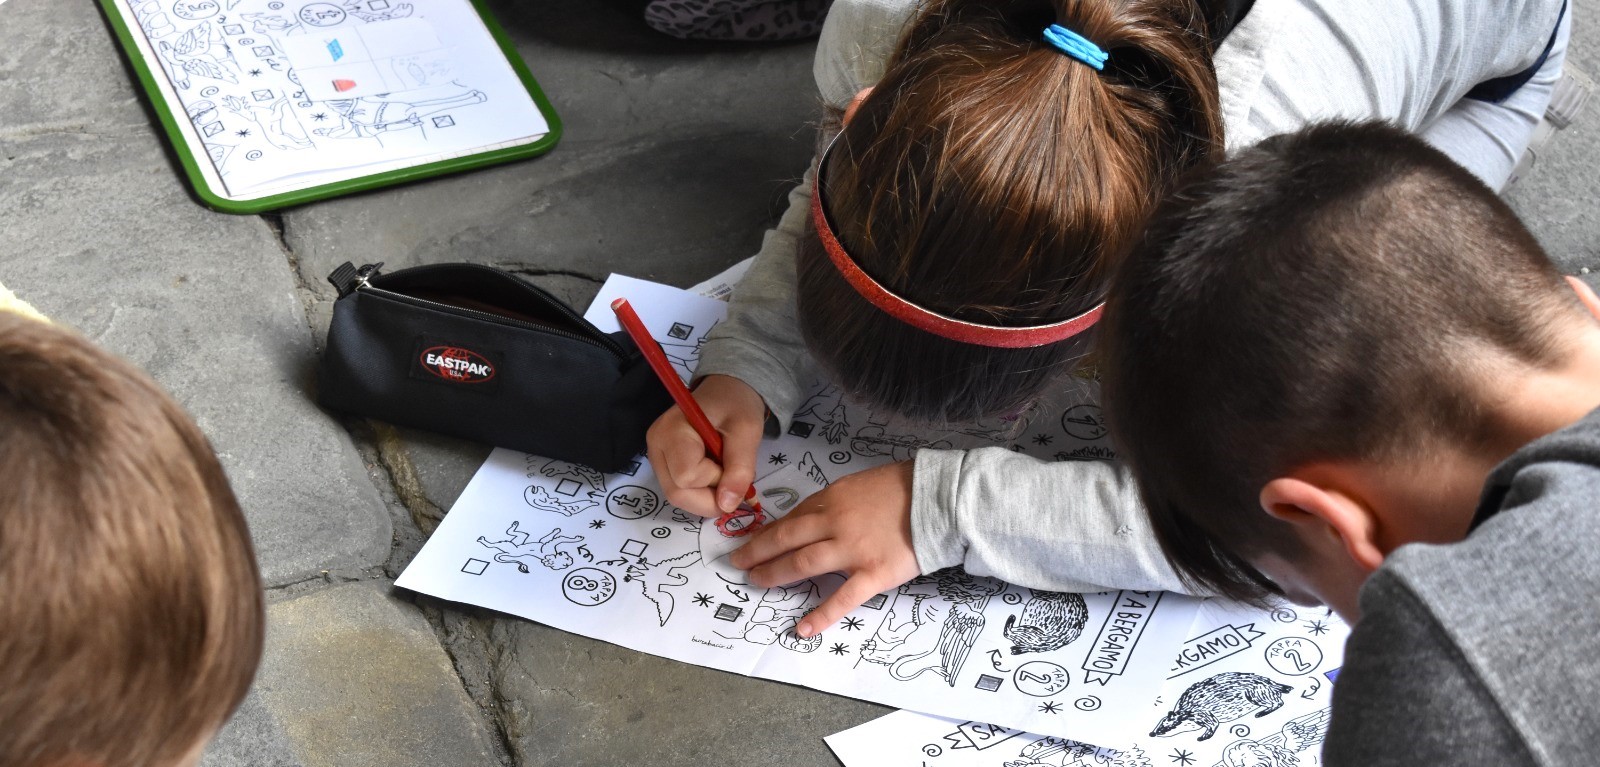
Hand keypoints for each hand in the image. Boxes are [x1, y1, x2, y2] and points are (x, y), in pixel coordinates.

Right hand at [646, 375, 766, 517]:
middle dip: (710, 498)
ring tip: (723, 473)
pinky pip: (679, 492)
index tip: (732, 462)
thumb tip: (727, 506)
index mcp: (671, 431)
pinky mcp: (663, 465)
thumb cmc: (736, 405)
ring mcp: (656, 457)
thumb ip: (740, 469)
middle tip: (732, 479)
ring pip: (677, 497)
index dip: (715, 480)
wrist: (726, 392)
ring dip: (707, 497)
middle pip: (677, 493)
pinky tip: (713, 474)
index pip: (686, 477)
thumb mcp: (747, 431)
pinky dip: (701, 493)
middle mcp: (656, 446)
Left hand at [730, 460, 920, 637]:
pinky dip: (821, 615)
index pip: (791, 518)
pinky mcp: (873, 574)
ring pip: (804, 564)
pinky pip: (843, 598)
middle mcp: (835, 524)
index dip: (767, 532)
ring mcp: (852, 550)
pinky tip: (802, 628)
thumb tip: (811, 518)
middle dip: (758, 552)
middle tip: (738, 564)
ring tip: (757, 583)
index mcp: (832, 499)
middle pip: (786, 539)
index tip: (751, 541)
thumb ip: (834, 502)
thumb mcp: (859, 484)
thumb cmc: (902, 488)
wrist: (939, 499)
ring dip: (776, 575)